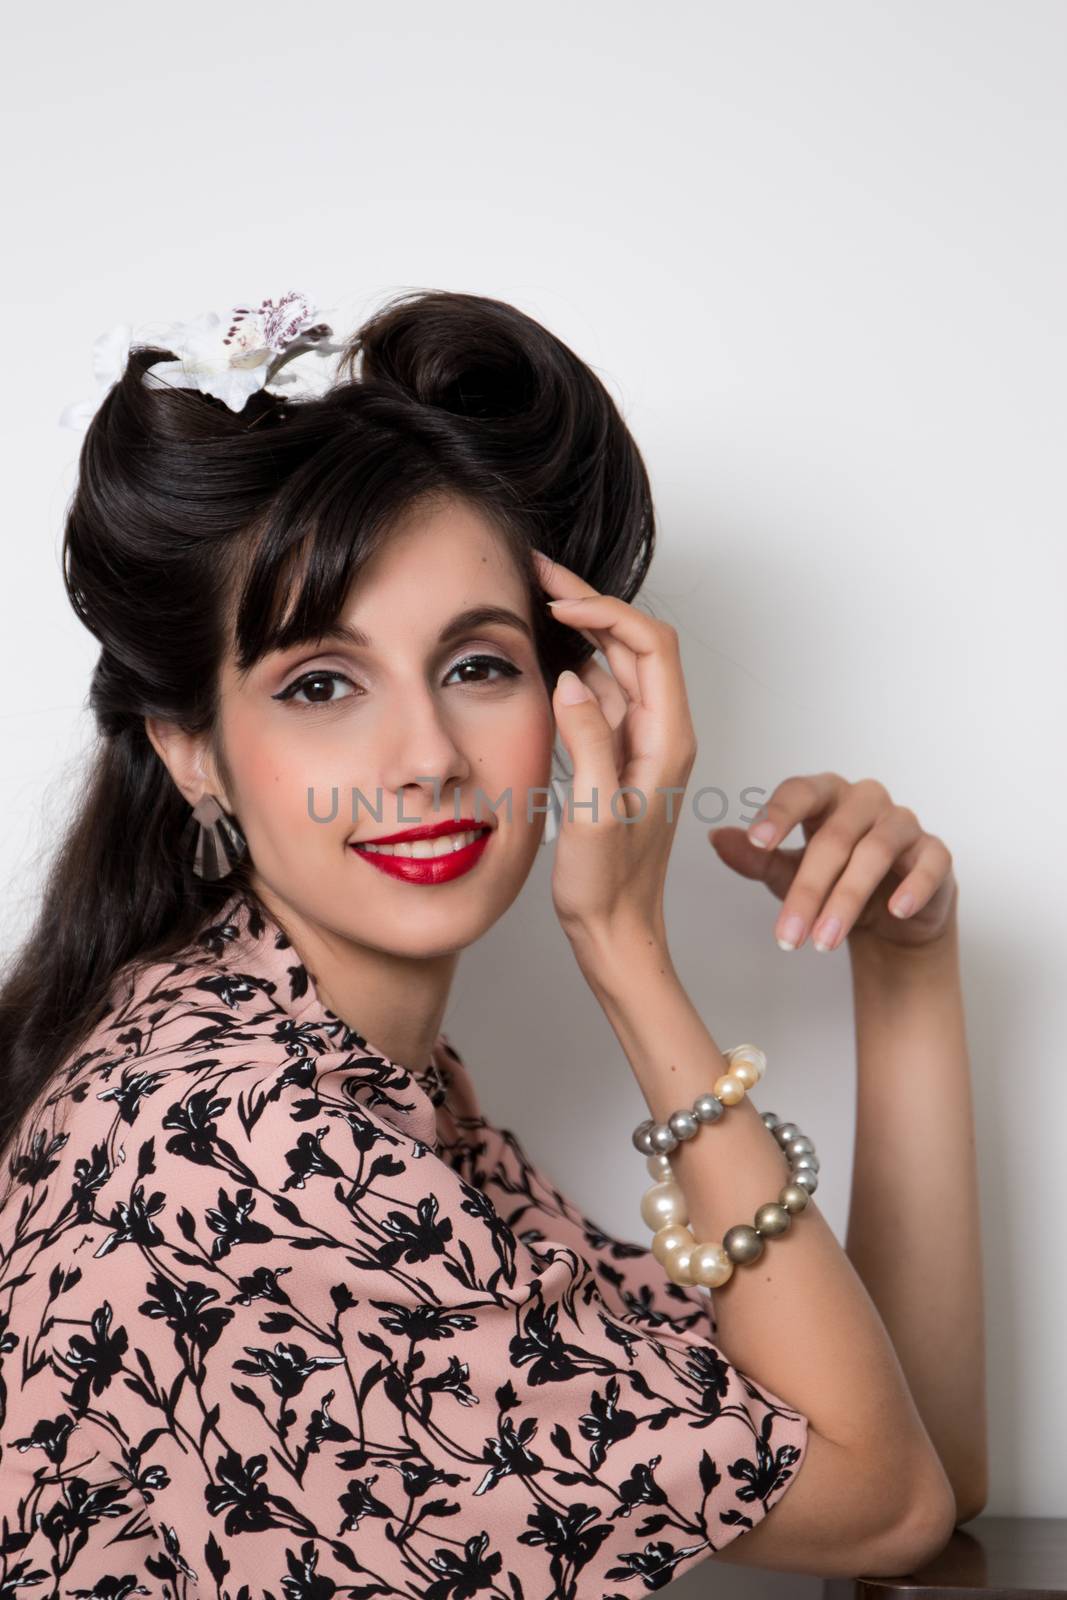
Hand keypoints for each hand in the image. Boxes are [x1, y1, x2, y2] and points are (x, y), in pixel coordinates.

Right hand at [530, 549, 696, 953]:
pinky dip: (575, 666)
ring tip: (536, 600)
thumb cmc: (610, 888)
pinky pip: (603, 696)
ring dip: (582, 628)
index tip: (556, 602)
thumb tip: (572, 679)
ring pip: (618, 664)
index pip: (651, 645)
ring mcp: (642, 744)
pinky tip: (544, 659)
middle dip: (591, 601)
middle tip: (537, 571)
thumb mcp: (595, 817)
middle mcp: (662, 733)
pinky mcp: (620, 758)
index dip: (606, 612)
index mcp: (669, 740)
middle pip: (635, 642)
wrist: (619, 934)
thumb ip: (589, 744)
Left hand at [708, 772, 957, 952]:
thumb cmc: (833, 881)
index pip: (799, 791)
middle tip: (787, 936)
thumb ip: (756, 858)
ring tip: (824, 941)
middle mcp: (865, 801)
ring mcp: (903, 824)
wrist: (888, 916)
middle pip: (833, 837)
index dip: (778, 814)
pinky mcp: (935, 853)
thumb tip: (718, 839)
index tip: (756, 841)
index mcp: (825, 796)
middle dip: (808, 891)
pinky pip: (929, 863)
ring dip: (847, 900)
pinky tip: (895, 911)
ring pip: (875, 852)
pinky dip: (912, 887)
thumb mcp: (787, 873)